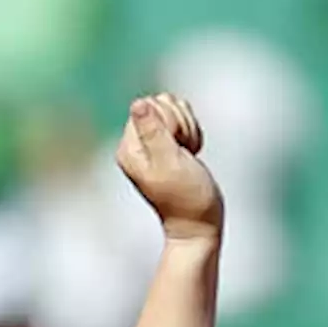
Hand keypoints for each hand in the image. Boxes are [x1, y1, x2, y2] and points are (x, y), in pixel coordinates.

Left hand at [116, 93, 222, 243]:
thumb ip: (153, 132)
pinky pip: (184, 119)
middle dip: (180, 124)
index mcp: (129, 148)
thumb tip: (138, 104)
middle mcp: (136, 144)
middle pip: (163, 104)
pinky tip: (190, 154)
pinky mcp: (167, 143)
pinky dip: (192, 133)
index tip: (175, 146)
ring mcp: (151, 143)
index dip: (170, 121)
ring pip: (175, 108)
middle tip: (182, 153)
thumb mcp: (169, 162)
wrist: (198, 222)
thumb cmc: (186, 197)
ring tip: (186, 155)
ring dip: (188, 128)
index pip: (150, 105)